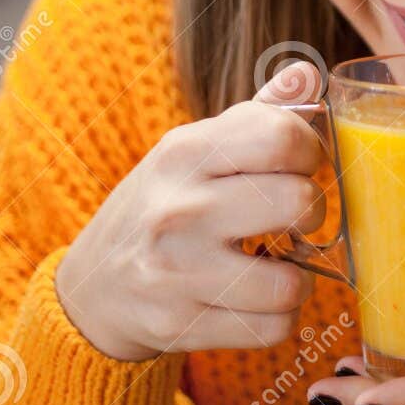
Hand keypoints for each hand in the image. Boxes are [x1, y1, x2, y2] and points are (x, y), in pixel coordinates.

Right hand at [53, 61, 325, 360]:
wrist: (93, 285)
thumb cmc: (165, 203)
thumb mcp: (196, 150)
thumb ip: (259, 114)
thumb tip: (309, 75)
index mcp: (185, 151)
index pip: (283, 137)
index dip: (310, 152)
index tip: (298, 165)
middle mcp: (179, 209)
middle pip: (299, 204)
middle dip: (311, 212)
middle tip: (292, 216)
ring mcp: (178, 273)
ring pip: (291, 283)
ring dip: (296, 277)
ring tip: (275, 264)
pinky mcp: (181, 326)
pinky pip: (271, 329)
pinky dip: (276, 316)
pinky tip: (254, 298)